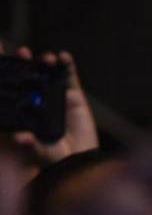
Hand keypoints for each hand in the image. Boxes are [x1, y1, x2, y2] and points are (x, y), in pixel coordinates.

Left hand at [0, 43, 99, 165]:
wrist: (81, 161)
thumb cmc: (53, 158)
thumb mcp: (37, 152)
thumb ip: (29, 144)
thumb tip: (19, 138)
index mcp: (21, 109)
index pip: (8, 85)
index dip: (3, 69)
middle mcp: (35, 99)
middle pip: (25, 73)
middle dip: (22, 61)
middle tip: (22, 53)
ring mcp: (54, 95)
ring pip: (46, 71)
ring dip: (44, 60)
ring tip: (46, 59)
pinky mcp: (73, 95)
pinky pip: (68, 75)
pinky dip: (66, 64)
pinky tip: (63, 57)